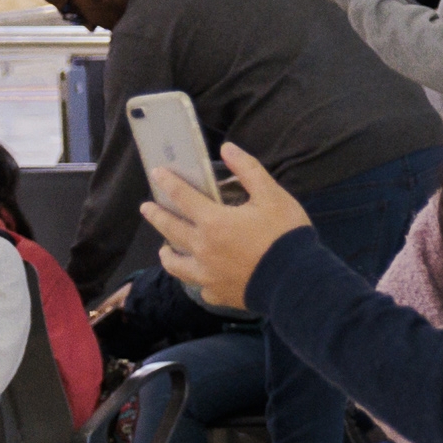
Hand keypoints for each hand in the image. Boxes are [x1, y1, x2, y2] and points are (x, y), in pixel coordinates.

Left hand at [141, 145, 311, 308]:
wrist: (296, 280)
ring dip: (167, 254)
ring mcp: (207, 274)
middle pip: (170, 229)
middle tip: (146, 207)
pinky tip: (201, 277)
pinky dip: (197, 280)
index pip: (182, 197)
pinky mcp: (217, 293)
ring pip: (176, 264)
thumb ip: (248, 170)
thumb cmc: (284, 234)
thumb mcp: (272, 195)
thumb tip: (227, 148)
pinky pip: (200, 287)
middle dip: (156, 215)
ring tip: (164, 250)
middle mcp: (202, 247)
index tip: (156, 173)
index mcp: (213, 221)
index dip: (168, 183)